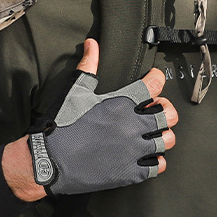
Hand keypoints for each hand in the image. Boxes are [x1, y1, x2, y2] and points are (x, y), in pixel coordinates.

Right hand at [2, 38, 177, 200]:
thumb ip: (88, 65)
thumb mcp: (74, 91)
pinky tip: (145, 155)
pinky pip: (157, 166)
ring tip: (150, 134)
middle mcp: (132, 125)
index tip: (153, 81)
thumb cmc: (60, 125)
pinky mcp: (129, 172)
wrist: (47, 161)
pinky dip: (155, 160)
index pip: (154, 85)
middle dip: (165, 110)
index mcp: (121, 103)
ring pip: (167, 140)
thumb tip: (92, 44)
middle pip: (169, 114)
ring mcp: (133, 150)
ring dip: (161, 135)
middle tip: (154, 111)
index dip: (157, 80)